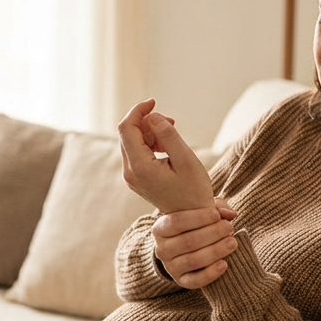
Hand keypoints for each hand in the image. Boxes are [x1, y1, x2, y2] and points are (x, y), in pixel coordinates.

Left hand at [118, 99, 213, 213]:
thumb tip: (152, 116)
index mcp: (139, 167)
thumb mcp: (185, 159)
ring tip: (172, 136)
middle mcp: (130, 173)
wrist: (192, 218)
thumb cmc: (194, 190)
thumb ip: (168, 135)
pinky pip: (137, 153)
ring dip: (150, 132)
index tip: (154, 102)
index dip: (138, 110)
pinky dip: (150, 143)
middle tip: (172, 122)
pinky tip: (167, 147)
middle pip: (127, 134)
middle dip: (147, 121)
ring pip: (132, 142)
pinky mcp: (137, 178)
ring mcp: (131, 177)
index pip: (126, 129)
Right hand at [153, 198, 238, 288]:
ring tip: (232, 242)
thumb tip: (229, 214)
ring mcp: (171, 267)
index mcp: (160, 229)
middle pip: (187, 242)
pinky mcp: (182, 281)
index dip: (197, 218)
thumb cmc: (197, 226)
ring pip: (193, 260)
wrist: (189, 249)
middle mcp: (162, 249)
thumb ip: (215, 209)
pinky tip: (224, 264)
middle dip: (211, 233)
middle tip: (229, 227)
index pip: (176, 222)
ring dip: (215, 251)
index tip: (216, 214)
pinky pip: (195, 281)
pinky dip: (210, 273)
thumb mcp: (201, 214)